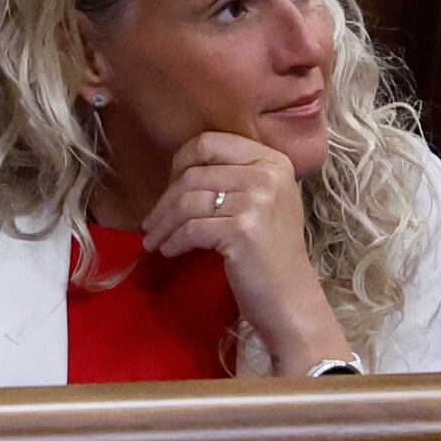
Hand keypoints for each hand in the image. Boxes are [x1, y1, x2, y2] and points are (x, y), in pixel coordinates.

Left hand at [138, 130, 349, 370]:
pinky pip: (191, 229)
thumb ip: (233, 176)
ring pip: (187, 201)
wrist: (289, 297)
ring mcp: (257, 201)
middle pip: (193, 173)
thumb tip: (178, 169)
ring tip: (153, 240)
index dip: (180, 163)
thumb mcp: (262, 202)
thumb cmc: (269, 253)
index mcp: (272, 161)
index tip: (169, 189)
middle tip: (150, 222)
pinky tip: (169, 251)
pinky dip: (173, 241)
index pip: (210, 142)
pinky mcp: (242, 230)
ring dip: (163, 224)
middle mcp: (267, 175)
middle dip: (164, 200)